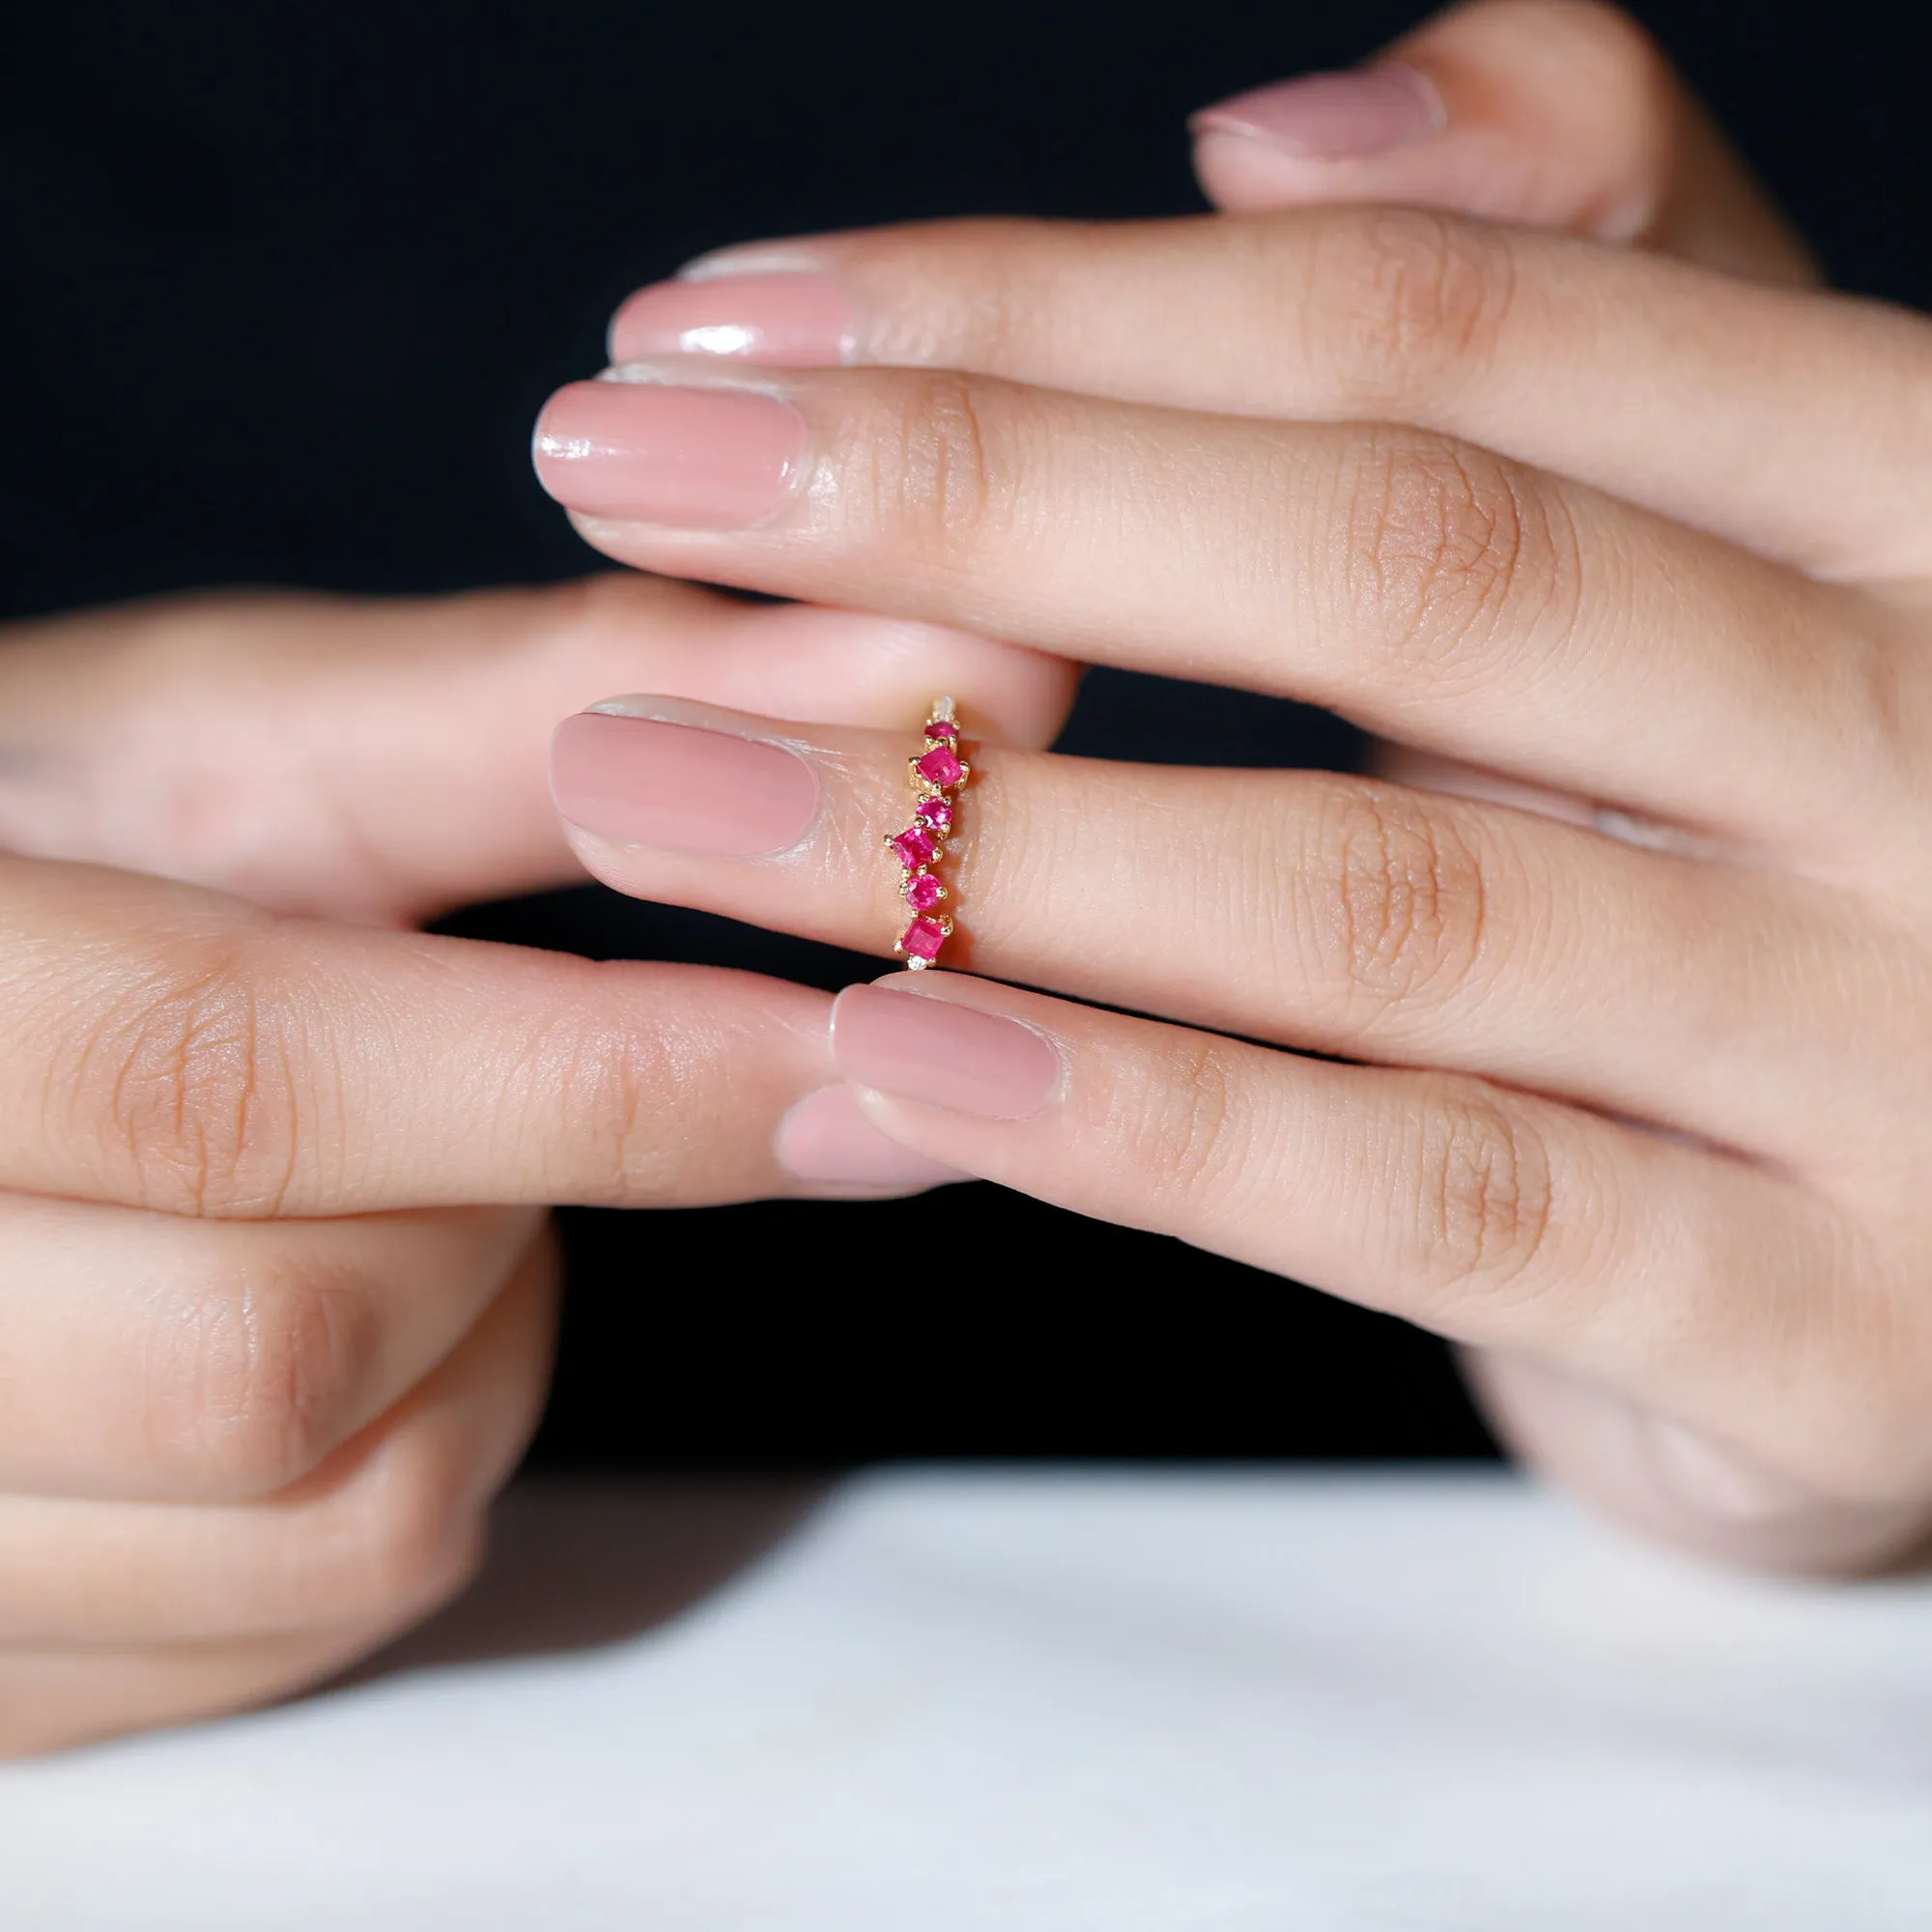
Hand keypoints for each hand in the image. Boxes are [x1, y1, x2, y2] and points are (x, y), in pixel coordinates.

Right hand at [0, 582, 1069, 1754]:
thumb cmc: (35, 859)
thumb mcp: (232, 752)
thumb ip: (565, 705)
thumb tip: (956, 674)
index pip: (229, 1088)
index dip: (584, 1082)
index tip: (844, 1057)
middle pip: (288, 1350)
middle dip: (491, 1210)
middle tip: (472, 1094)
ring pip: (336, 1522)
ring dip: (471, 1343)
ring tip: (384, 1195)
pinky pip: (309, 1623)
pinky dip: (410, 1464)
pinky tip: (333, 1325)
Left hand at [534, 1, 1931, 1573]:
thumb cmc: (1794, 878)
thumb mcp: (1728, 563)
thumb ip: (1573, 304)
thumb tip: (1279, 142)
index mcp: (1913, 498)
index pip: (1445, 328)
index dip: (1055, 308)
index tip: (732, 322)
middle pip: (1404, 567)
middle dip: (968, 505)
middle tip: (619, 469)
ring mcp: (1908, 1063)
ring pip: (1379, 904)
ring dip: (973, 840)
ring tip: (653, 785)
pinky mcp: (1826, 1333)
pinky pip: (1432, 1205)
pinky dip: (1144, 1126)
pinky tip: (882, 1052)